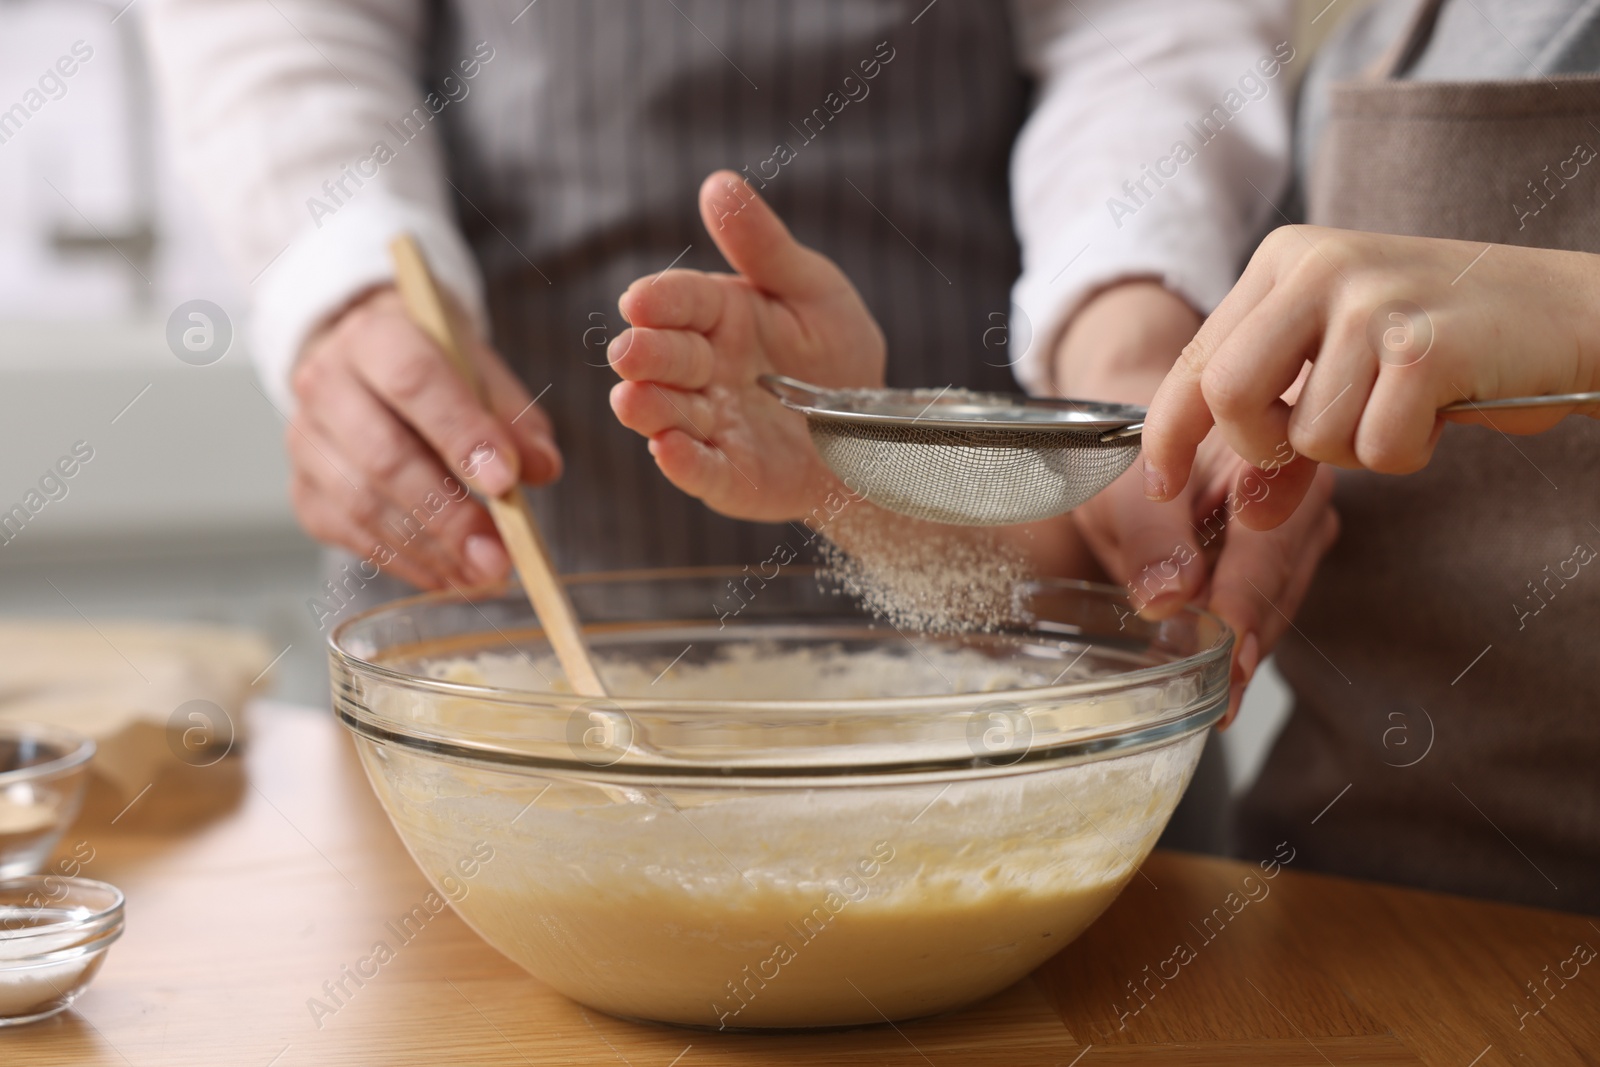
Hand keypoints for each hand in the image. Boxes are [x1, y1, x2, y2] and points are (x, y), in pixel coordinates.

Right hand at [287, 285, 560, 588]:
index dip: (459, 434)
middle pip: (382, 454)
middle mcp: (326, 382)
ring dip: (427, 548)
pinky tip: (446, 575)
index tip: (503, 481)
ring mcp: (306, 439)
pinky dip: (402, 561)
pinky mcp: (303, 488)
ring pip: (360, 502)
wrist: (370, 367)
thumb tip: (541, 468)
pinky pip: (348, 534)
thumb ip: (515, 418)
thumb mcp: (483, 374)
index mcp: (376, 335)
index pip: (412, 382)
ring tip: (481, 574)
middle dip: (446, 513)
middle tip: (497, 555)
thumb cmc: (437, 369)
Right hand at [609, 171, 884, 521]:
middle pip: (666, 357)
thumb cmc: (836, 355)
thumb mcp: (813, 289)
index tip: (639, 300)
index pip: (681, 301)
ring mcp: (712, 424)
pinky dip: (682, 462)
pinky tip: (666, 448)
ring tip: (632, 399)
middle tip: (630, 351)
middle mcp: (705, 370)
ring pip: (670, 414)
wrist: (872, 433)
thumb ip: (765, 246)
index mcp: (719, 316)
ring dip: (649, 407)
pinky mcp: (728, 475)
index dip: (660, 301)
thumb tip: (718, 183)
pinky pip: (702, 469)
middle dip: (646, 354)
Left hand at [1057, 281, 1338, 722]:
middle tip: (1224, 700)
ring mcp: (1295, 526)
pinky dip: (1241, 638)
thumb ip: (1147, 538)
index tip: (1228, 660)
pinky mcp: (1280, 556)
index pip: (1265, 548)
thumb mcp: (1118, 487)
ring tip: (1222, 699)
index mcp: (1268, 459)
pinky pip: (1266, 603)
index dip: (1243, 609)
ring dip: (1247, 649)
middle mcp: (1296, 492)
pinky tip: (1221, 676)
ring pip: (1278, 600)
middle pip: (1279, 582)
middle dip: (1249, 643)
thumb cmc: (1123, 449)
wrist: (1131, 424)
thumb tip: (1169, 599)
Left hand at [1143, 226, 1599, 526]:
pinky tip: (1441, 410)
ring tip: (1405, 406)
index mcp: (1283, 261)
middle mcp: (1318, 265)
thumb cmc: (1452, 345)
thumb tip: (1242, 510)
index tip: (1161, 482)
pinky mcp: (1426, 344)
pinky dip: (1407, 452)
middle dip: (1262, 446)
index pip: (1195, 360)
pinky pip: (1376, 447)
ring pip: (1308, 433)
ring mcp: (1373, 299)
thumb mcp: (1349, 377)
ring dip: (1356, 449)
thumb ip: (1285, 439)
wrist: (1575, 314)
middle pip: (1227, 393)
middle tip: (1312, 448)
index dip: (1168, 433)